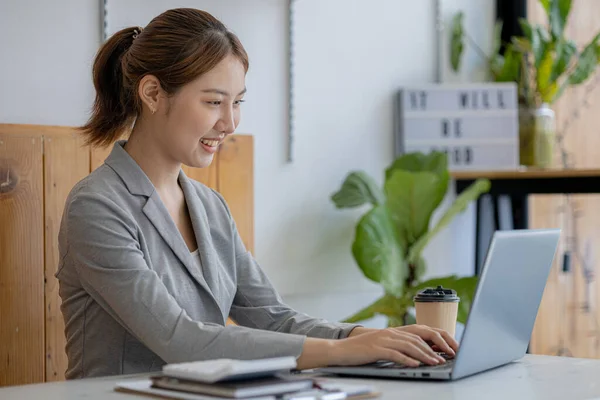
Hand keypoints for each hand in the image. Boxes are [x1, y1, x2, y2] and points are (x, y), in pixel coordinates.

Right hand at [331, 325, 457, 367]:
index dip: (435, 339)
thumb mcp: (382, 345)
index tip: (447, 348)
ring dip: (424, 355)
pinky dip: (407, 360)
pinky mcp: (376, 349)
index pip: (420, 333)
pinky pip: (395, 354)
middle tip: (446, 357)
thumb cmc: (361, 350)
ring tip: (436, 362)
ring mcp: (383, 340)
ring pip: (409, 346)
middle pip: (418, 339)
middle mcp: (390, 333)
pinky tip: (415, 365)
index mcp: (393, 331)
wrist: (340, 350)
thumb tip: (417, 354)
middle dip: (434, 348)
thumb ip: (398, 346)